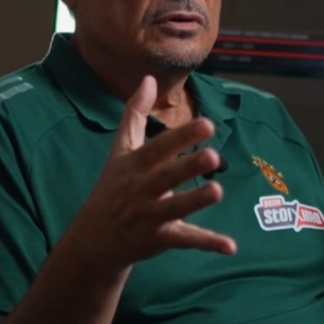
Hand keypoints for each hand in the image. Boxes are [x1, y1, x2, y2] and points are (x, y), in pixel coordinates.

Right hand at [66, 76, 236, 272]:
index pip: (159, 147)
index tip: (207, 124)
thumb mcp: (120, 150)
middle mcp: (141, 189)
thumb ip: (135, 114)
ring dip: (196, 201)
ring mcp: (149, 216)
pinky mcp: (159, 239)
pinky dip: (208, 243)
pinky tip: (231, 246)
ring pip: (175, 208)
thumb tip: (148, 78)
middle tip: (213, 155)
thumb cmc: (112, 187)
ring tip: (218, 191)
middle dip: (188, 166)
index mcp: (135, 165)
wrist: (93, 239)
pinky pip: (186, 240)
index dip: (182, 136)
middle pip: (166, 176)